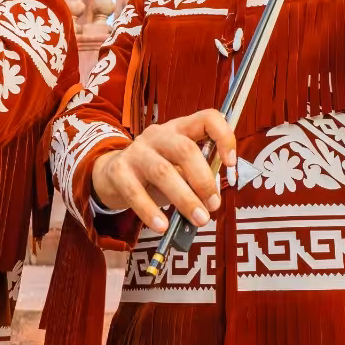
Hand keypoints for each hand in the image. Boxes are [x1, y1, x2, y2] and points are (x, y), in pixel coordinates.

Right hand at [91, 109, 236, 232]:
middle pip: (185, 149)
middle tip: (213, 205)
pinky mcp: (119, 171)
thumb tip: (212, 198)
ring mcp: (137, 151)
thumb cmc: (156, 172)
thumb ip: (197, 176)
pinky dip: (150, 211)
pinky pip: (135, 192)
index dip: (224, 137)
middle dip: (203, 180)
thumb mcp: (179, 167)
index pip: (207, 118)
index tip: (231, 163)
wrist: (113, 174)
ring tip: (198, 219)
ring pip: (163, 171)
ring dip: (184, 198)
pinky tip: (162, 226)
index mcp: (180, 128)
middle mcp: (159, 135)